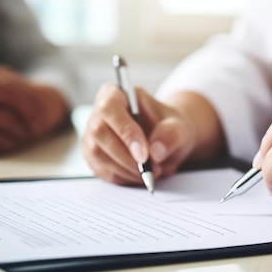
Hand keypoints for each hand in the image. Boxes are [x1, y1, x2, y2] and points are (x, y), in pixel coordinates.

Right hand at [0, 63, 67, 153]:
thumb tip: (14, 91)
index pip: (5, 91)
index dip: (24, 102)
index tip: (35, 109)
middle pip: (7, 114)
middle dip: (24, 124)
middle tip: (31, 128)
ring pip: (3, 131)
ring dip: (17, 136)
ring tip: (21, 137)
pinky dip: (5, 144)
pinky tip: (7, 143)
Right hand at [82, 84, 200, 184]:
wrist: (166, 142)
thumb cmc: (169, 128)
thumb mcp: (179, 127)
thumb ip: (171, 135)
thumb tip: (155, 152)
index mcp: (116, 94)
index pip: (110, 107)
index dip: (125, 131)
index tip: (144, 155)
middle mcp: (98, 113)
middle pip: (99, 132)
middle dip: (126, 156)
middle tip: (152, 169)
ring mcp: (92, 136)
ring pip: (97, 154)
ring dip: (125, 169)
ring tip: (150, 173)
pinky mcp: (93, 157)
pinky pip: (101, 170)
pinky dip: (123, 178)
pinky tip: (139, 175)